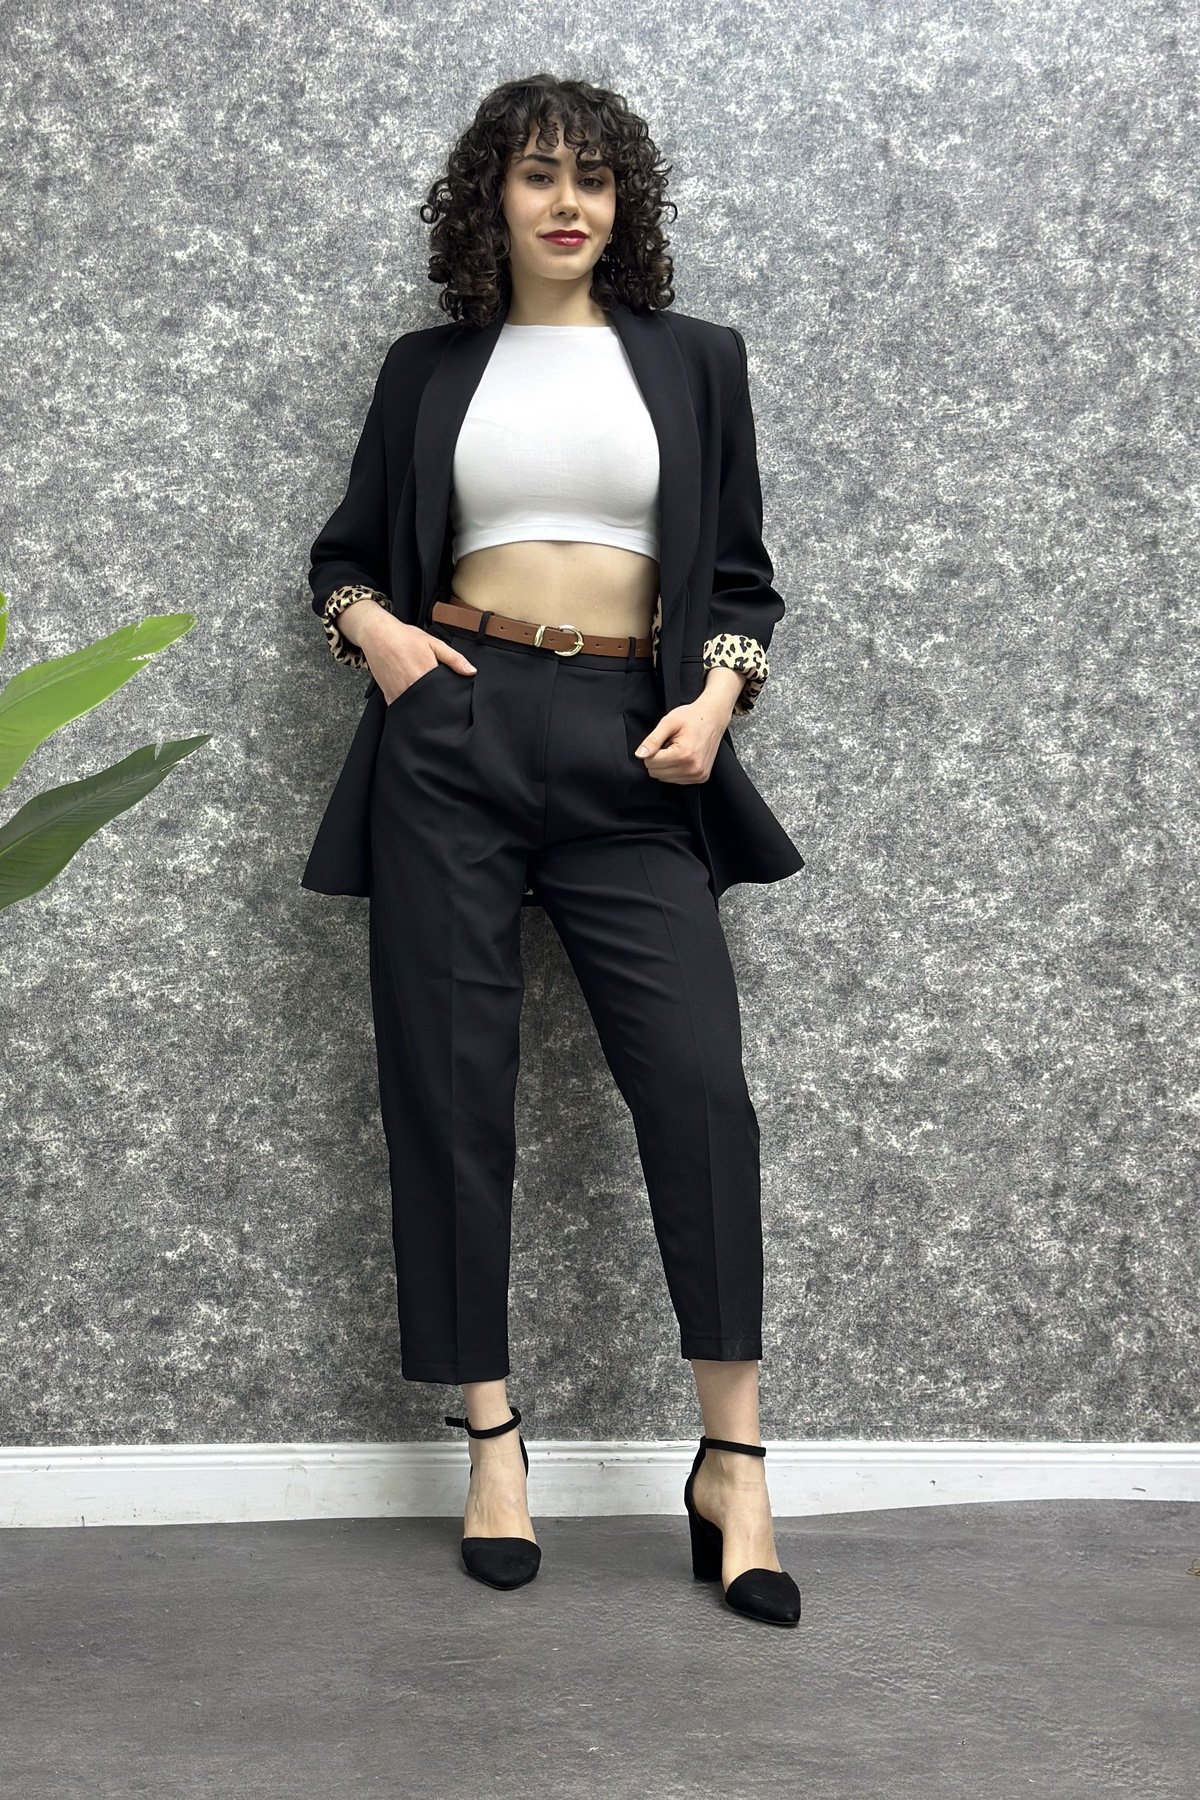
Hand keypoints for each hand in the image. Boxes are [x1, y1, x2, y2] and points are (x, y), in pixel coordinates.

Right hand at [361, 614, 476, 704]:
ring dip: (424, 707)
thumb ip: (454, 659)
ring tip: (427, 698)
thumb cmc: (405, 637)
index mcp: (426, 674)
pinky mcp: (389, 696)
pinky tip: (414, 701)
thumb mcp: (434, 643)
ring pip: (417, 709)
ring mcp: (399, 693)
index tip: (455, 700)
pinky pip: (403, 708)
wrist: (377, 635)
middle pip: (431, 704)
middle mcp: (412, 687)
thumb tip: (471, 671)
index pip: (444, 695)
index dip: (451, 699)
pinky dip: (410, 707)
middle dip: (439, 705)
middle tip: (442, 699)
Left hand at [634, 691, 733, 783]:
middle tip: (670, 744)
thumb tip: (639, 755)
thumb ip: (652, 740)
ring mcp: (698, 775)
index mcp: (684, 755)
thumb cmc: (691, 717)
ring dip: (667, 765)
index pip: (650, 763)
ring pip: (665, 778)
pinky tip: (684, 756)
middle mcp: (692, 768)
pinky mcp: (701, 778)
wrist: (713, 718)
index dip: (651, 750)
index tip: (663, 740)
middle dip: (658, 758)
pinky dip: (675, 769)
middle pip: (656, 773)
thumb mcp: (668, 723)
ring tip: (678, 749)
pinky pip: (676, 780)